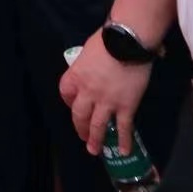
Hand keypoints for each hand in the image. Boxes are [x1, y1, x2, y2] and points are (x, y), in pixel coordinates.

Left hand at [61, 30, 152, 156]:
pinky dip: (124, 141)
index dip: (69, 102)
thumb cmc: (107, 40)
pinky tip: (123, 151)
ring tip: (94, 150)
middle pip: (79, 115)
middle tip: (82, 137)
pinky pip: (123, 127)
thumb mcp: (88, 52)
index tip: (73, 106)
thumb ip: (87, 64)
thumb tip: (93, 67)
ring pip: (97, 125)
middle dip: (79, 128)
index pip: (65, 93)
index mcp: (76, 76)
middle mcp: (88, 92)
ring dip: (95, 140)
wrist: (127, 42)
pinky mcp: (125, 106)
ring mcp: (106, 101)